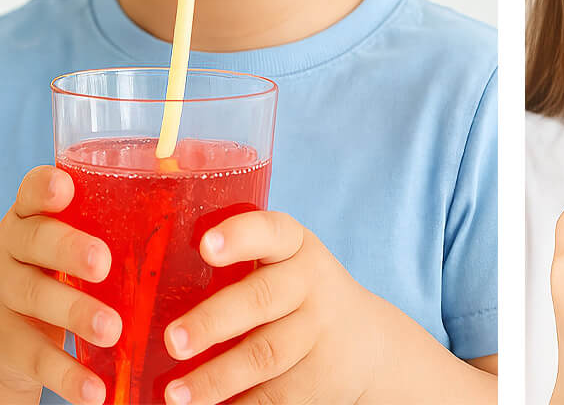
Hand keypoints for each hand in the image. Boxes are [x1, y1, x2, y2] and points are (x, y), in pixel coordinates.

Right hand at [0, 167, 114, 404]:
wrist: (25, 334)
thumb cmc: (82, 272)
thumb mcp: (95, 241)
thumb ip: (133, 228)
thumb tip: (225, 214)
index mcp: (40, 217)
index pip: (35, 193)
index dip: (44, 189)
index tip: (65, 189)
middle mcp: (17, 250)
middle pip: (35, 241)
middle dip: (69, 250)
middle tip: (103, 264)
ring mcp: (8, 295)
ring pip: (36, 297)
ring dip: (76, 313)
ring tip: (113, 329)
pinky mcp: (9, 343)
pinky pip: (36, 357)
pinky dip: (68, 375)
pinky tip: (97, 390)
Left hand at [156, 210, 410, 404]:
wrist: (367, 343)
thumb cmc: (294, 300)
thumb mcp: (280, 269)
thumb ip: (233, 272)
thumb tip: (141, 299)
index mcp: (293, 248)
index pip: (271, 231)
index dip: (240, 237)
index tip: (205, 246)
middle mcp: (311, 283)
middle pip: (263, 298)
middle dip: (214, 320)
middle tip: (172, 341)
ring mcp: (319, 331)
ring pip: (265, 354)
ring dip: (216, 377)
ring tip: (175, 396)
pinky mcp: (320, 376)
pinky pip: (275, 395)